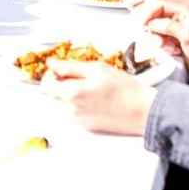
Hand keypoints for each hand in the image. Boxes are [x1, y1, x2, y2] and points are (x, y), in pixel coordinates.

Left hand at [41, 59, 156, 134]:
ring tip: (89, 86)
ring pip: (62, 103)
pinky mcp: (86, 126)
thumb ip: (70, 66)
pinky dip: (77, 102)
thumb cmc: (124, 88)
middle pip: (52, 95)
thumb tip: (52, 64)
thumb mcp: (96, 69)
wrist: (142, 110)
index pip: (46, 84)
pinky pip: (73, 111)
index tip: (62, 68)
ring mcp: (78, 120)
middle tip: (77, 75)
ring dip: (68, 93)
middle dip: (60, 83)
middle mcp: (71, 110)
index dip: (51, 73)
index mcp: (71, 94)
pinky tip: (94, 96)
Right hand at [129, 0, 188, 83]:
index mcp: (181, 13)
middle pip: (153, 20)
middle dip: (154, 32)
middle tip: (161, 43)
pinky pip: (157, 43)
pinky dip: (161, 49)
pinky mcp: (170, 43)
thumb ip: (169, 26)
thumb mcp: (188, 35)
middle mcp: (176, 20)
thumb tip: (151, 24)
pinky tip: (173, 52)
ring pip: (153, 32)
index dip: (148, 14)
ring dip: (158, 42)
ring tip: (171, 49)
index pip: (158, 6)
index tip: (143, 25)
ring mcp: (172, 32)